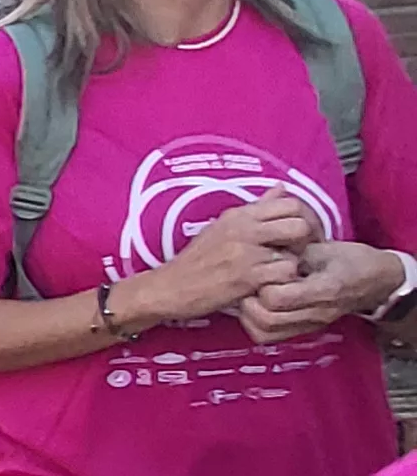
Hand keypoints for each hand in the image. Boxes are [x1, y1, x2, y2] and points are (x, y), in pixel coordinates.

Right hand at [121, 189, 315, 323]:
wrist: (169, 287)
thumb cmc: (197, 260)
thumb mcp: (223, 227)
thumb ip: (257, 209)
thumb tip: (281, 188)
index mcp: (239, 215)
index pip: (291, 203)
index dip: (306, 219)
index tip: (303, 235)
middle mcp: (243, 229)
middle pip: (300, 225)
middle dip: (306, 242)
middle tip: (299, 254)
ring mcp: (245, 253)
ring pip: (295, 254)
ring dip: (292, 267)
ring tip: (278, 274)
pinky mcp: (246, 278)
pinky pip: (283, 275)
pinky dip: (282, 283)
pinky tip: (270, 286)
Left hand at [241, 240, 406, 343]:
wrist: (377, 281)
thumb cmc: (351, 260)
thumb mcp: (324, 249)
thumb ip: (294, 252)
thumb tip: (261, 252)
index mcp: (323, 289)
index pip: (276, 297)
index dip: (261, 283)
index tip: (260, 269)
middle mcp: (316, 313)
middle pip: (266, 320)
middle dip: (248, 302)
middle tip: (248, 284)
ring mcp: (310, 325)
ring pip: (264, 333)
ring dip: (249, 315)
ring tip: (251, 295)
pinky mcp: (304, 330)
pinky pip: (270, 336)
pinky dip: (256, 324)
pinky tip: (257, 306)